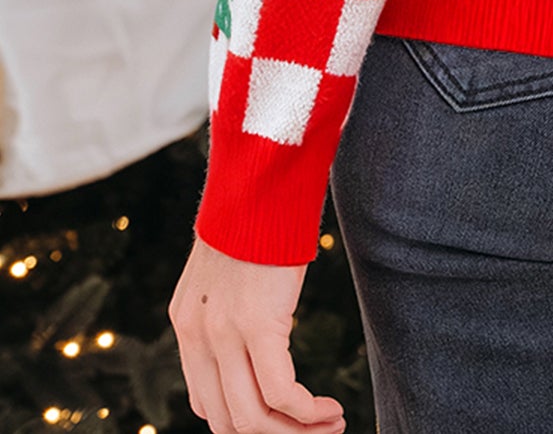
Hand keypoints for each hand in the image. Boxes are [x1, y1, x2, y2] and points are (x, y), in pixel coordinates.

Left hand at [169, 236, 345, 433]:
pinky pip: (280, 393)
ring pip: (253, 418)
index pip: (205, 403)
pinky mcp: (257, 324)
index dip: (246, 422)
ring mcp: (223, 333)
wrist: (262, 179)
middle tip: (313, 432)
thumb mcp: (228, 270)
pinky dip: (307, 413)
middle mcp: (197, 336)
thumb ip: (228, 309)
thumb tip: (254, 342)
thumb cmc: (257, 217)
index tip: (283, 420)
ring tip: (329, 426)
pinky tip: (330, 411)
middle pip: (228, 421)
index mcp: (187, 325)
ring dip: (295, 431)